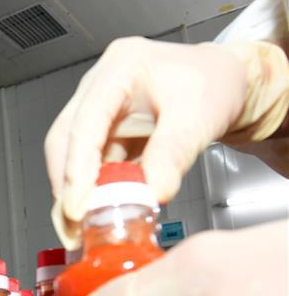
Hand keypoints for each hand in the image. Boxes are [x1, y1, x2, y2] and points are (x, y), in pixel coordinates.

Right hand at [45, 37, 288, 240]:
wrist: (230, 85)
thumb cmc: (216, 83)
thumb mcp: (200, 116)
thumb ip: (173, 153)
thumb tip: (151, 192)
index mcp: (120, 68)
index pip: (84, 123)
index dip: (76, 167)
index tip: (77, 205)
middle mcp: (100, 87)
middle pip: (65, 141)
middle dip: (67, 186)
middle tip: (74, 224)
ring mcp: (100, 111)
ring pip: (72, 157)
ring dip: (77, 193)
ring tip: (85, 226)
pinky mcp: (106, 134)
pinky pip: (91, 166)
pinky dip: (95, 191)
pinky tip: (101, 211)